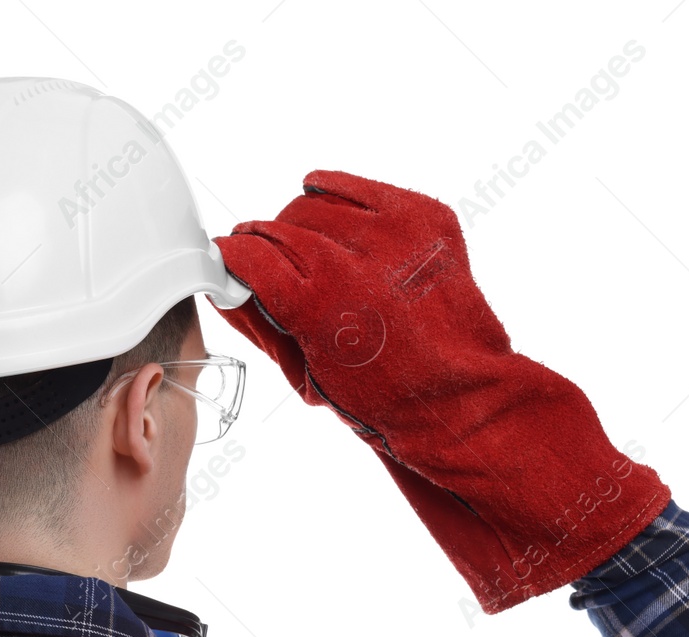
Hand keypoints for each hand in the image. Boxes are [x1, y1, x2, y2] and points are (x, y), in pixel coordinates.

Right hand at [213, 170, 669, 611]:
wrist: (460, 397)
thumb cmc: (384, 397)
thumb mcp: (306, 372)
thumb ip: (261, 322)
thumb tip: (229, 286)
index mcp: (316, 303)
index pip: (248, 254)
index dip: (231, 257)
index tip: (228, 259)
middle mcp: (353, 261)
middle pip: (278, 226)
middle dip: (263, 243)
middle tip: (263, 259)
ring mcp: (393, 234)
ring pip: (314, 203)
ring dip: (300, 223)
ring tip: (307, 250)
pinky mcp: (422, 216)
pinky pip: (358, 187)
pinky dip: (336, 195)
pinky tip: (328, 208)